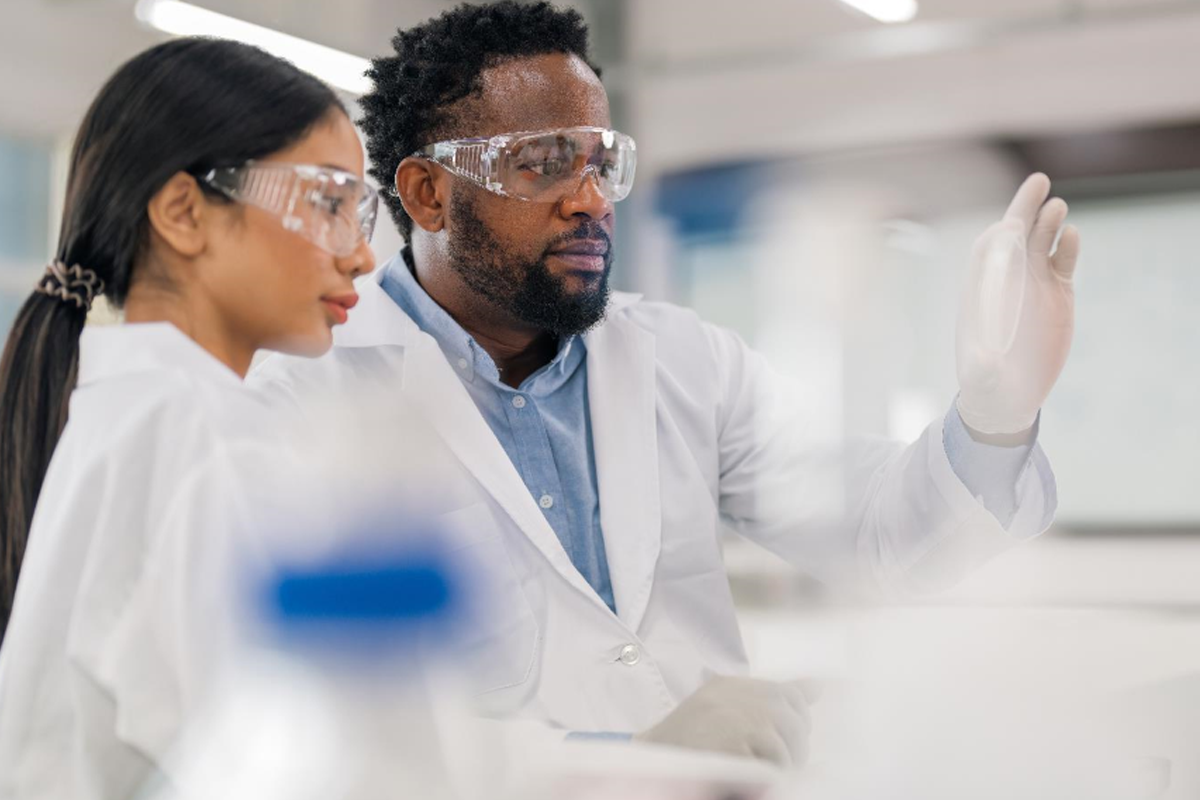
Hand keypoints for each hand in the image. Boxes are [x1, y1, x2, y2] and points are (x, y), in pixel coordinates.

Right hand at [634, 676, 813, 767]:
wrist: (653, 762)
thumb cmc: (690, 741)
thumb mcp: (727, 707)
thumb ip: (773, 695)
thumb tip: (822, 684)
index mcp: (735, 684)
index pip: (790, 697)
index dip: (791, 726)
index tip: (776, 745)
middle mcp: (740, 694)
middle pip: (796, 722)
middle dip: (792, 749)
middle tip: (769, 766)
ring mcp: (739, 717)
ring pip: (791, 744)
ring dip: (782, 765)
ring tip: (757, 772)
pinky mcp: (738, 743)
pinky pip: (778, 764)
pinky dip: (771, 776)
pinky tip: (749, 775)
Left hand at [956, 173, 1080, 434]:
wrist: (1007, 393)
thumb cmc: (986, 382)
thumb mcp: (983, 376)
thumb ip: (984, 364)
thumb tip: (987, 356)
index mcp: (984, 289)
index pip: (988, 250)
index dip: (998, 234)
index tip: (1009, 224)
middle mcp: (1009, 280)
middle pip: (1017, 234)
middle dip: (1024, 208)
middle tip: (1038, 180)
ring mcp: (1034, 282)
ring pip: (1042, 242)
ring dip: (1048, 223)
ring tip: (1057, 207)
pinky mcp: (1058, 293)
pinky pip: (1063, 261)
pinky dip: (1069, 247)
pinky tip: (1073, 235)